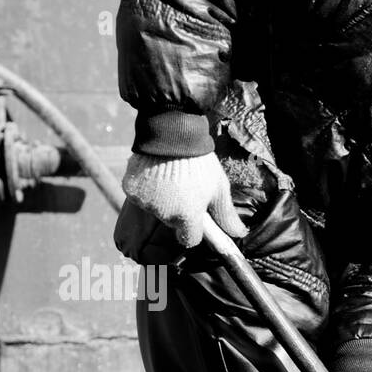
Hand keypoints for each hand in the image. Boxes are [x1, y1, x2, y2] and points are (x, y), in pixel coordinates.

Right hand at [118, 151, 244, 260]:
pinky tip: (153, 173)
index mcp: (188, 216)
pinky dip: (145, 188)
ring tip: (169, 177)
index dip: (193, 230)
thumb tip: (241, 234)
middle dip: (178, 211)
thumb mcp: (219, 188)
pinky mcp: (130, 190)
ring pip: (155, 209)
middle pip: (172, 222)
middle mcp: (164, 214)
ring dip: (161, 199)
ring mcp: (146, 202)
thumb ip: (227, 215)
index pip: (189, 239)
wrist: (173, 133)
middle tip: (184, 188)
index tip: (195, 218)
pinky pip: (139, 196)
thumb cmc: (201, 162)